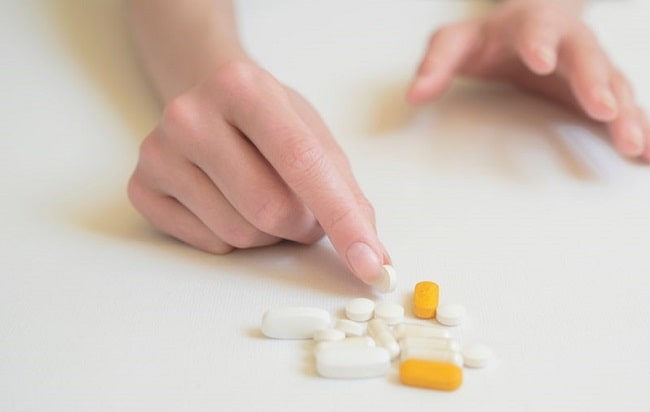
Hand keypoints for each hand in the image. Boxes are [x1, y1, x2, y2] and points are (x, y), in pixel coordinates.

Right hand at [128, 60, 388, 283]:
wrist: (207, 98)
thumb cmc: (268, 120)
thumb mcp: (314, 135)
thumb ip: (346, 193)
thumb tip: (376, 260)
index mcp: (243, 88)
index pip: (303, 163)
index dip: (343, 219)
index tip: (372, 265)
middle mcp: (191, 115)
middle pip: (270, 210)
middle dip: (301, 223)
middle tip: (302, 207)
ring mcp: (158, 152)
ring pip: (240, 234)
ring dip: (270, 233)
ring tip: (264, 197)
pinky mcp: (141, 188)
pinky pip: (210, 245)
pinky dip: (234, 238)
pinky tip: (228, 203)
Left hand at [407, 0, 649, 162]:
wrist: (533, 22)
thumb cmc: (491, 38)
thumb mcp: (456, 42)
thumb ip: (437, 63)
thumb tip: (415, 95)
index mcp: (533, 25)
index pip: (536, 31)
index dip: (540, 44)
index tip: (542, 61)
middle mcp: (572, 43)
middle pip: (590, 58)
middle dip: (597, 84)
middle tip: (606, 110)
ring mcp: (593, 67)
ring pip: (616, 87)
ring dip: (628, 115)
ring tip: (636, 146)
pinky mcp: (604, 92)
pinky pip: (628, 108)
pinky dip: (643, 128)